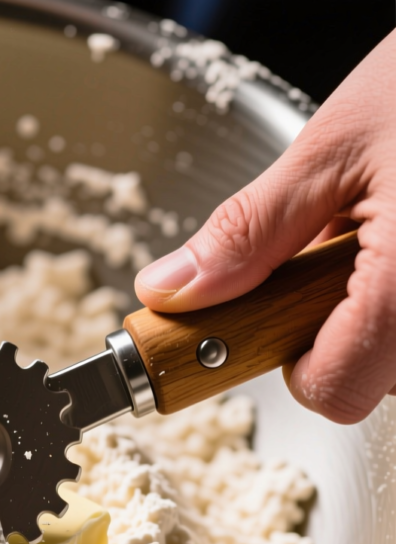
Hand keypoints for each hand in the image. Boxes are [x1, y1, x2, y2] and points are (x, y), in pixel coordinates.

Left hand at [135, 29, 395, 423]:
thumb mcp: (332, 149)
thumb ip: (250, 234)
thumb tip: (174, 292)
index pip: (335, 391)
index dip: (290, 364)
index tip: (272, 318)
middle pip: (367, 376)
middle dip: (327, 324)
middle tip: (328, 252)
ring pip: (395, 353)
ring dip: (365, 306)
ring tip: (373, 230)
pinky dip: (391, 291)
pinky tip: (395, 235)